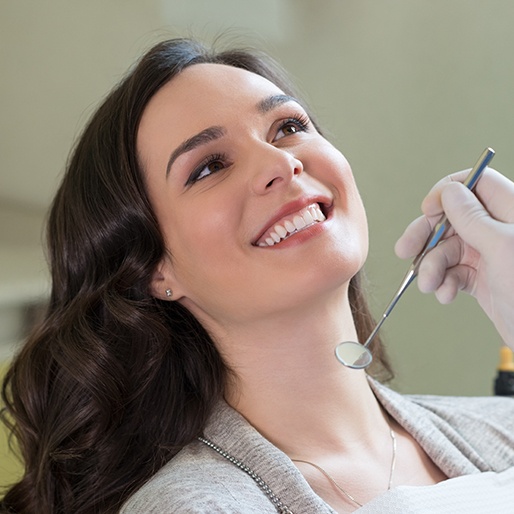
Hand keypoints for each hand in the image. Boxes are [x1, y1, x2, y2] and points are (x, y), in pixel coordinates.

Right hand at [395, 168, 513, 348]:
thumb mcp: (501, 247)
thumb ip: (472, 217)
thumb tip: (449, 192)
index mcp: (511, 211)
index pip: (475, 183)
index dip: (447, 193)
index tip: (428, 210)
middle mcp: (499, 229)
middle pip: (452, 218)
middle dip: (426, 236)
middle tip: (405, 249)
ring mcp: (489, 254)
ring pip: (446, 249)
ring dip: (431, 267)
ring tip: (428, 284)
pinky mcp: (482, 277)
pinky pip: (452, 272)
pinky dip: (443, 283)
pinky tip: (446, 294)